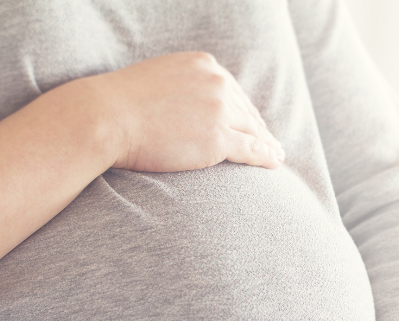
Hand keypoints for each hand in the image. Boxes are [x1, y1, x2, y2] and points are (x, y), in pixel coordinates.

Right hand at [89, 51, 283, 171]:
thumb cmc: (122, 103)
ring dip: (268, 145)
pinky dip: (266, 157)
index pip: (233, 92)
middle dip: (259, 129)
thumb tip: (191, 106)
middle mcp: (218, 83)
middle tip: (271, 143)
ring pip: (253, 131)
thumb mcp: (160, 81)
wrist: (106, 116)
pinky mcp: (218, 138)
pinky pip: (251, 149)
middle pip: (246, 111)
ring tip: (276, 155)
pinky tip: (275, 162)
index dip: (245, 112)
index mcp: (205, 65)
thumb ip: (183, 88)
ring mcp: (220, 110)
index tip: (253, 125)